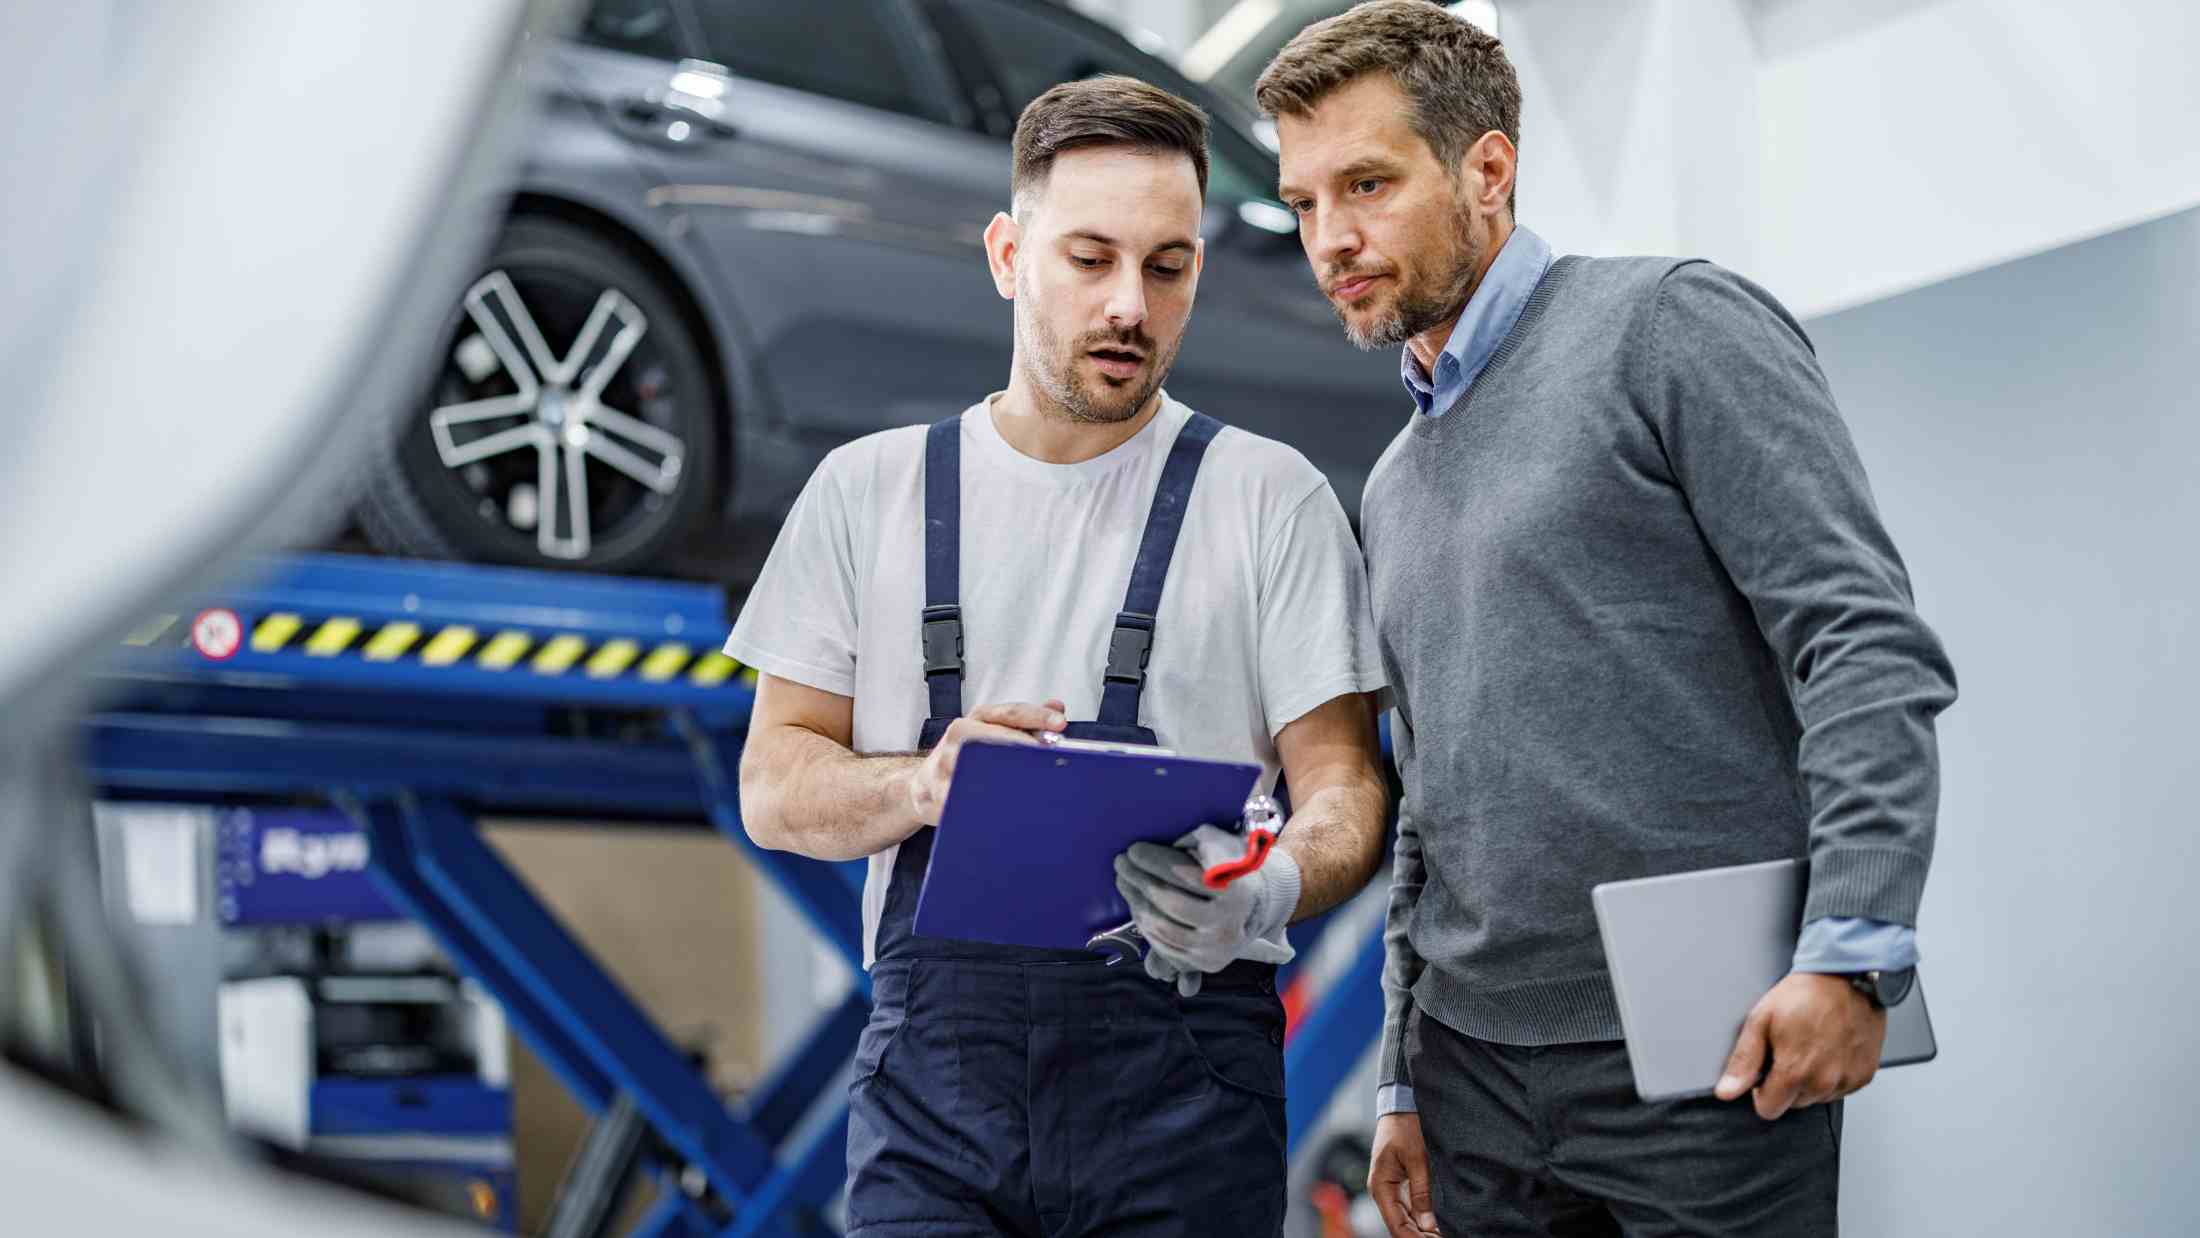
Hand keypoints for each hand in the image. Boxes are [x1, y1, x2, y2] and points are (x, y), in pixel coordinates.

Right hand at [905, 699, 1065, 825]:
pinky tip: (1004, 808)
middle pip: (993, 736)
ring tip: (1031, 782)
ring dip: (1003, 775)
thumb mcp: (993, 731)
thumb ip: (1026, 721)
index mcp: (976, 720)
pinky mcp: (937, 795)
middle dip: (1023, 745)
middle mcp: (959, 737)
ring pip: (975, 766)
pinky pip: (961, 798)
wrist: (923, 786)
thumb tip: (1057, 705)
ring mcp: (944, 765)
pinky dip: (982, 804)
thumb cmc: (965, 757)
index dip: (1037, 716)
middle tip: (1049, 755)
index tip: (1060, 723)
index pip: (1010, 713)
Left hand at [1115, 823, 1296, 991]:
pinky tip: (1137, 905)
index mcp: (1234, 888)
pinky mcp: (1205, 962)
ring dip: (1134, 901)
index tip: (1133, 849)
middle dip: (1137, 878)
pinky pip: (1164, 946)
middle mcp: (1227, 921)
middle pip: (1168, 901)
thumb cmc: (1230, 868)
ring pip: (1162, 927)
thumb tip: (1160, 849)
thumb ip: (1194, 843)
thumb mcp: (1221, 844)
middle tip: (1121, 862)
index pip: (1184, 873)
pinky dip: (1145, 925)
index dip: (1153, 860)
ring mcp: (1216, 946)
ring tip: (1124, 882)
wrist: (1257, 908)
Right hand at [1368, 1112, 1439, 1236]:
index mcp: (1380, 1187)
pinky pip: (1410, 1207)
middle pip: (1401, 1225)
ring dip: (1423, 1229)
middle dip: (1421, 1236)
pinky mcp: (1400, 1183)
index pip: (1396, 1225)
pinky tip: (1438, 1224)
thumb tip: (1428, 1224)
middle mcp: (1383, 1191)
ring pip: (1406, 1218)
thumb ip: (1421, 1192)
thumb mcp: (1417, 1159)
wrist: (1400, 1106)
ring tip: (1443, 1234)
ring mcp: (1391, 1189)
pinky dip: (1423, 1217)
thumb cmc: (1404, 1127)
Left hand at [1715, 971, 1887, 1119]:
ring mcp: (1847, 1080)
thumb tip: (1727, 1091)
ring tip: (1810, 1046)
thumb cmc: (1804, 994)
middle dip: (1786, 1084)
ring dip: (1810, 1080)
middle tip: (1789, 1050)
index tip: (1764, 1073)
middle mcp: (1824, 1082)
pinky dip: (1833, 1075)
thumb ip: (1744, 1061)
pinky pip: (1840, 1089)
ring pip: (1817, 1097)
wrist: (1846, 978)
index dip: (1760, 1092)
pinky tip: (1830, 1050)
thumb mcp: (1761, 1020)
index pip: (1769, 1110)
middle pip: (1793, 1104)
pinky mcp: (1864, 1075)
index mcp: (1795, 1071)